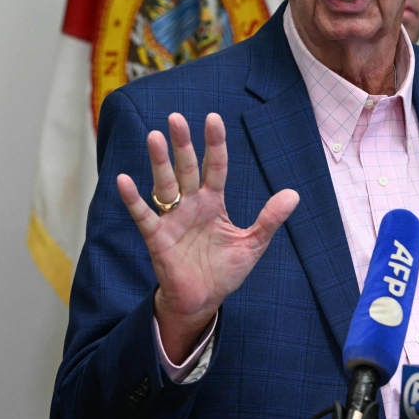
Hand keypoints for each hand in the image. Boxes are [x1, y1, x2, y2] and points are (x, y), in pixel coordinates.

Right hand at [116, 112, 299, 361]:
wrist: (203, 300)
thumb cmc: (225, 270)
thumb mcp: (252, 244)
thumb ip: (270, 219)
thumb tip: (294, 194)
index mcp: (214, 202)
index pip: (215, 166)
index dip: (215, 143)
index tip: (213, 118)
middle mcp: (192, 204)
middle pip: (186, 168)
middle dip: (182, 143)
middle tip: (175, 117)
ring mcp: (173, 219)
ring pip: (165, 184)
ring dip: (159, 162)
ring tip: (154, 137)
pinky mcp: (158, 238)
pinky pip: (144, 215)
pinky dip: (133, 199)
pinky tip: (124, 180)